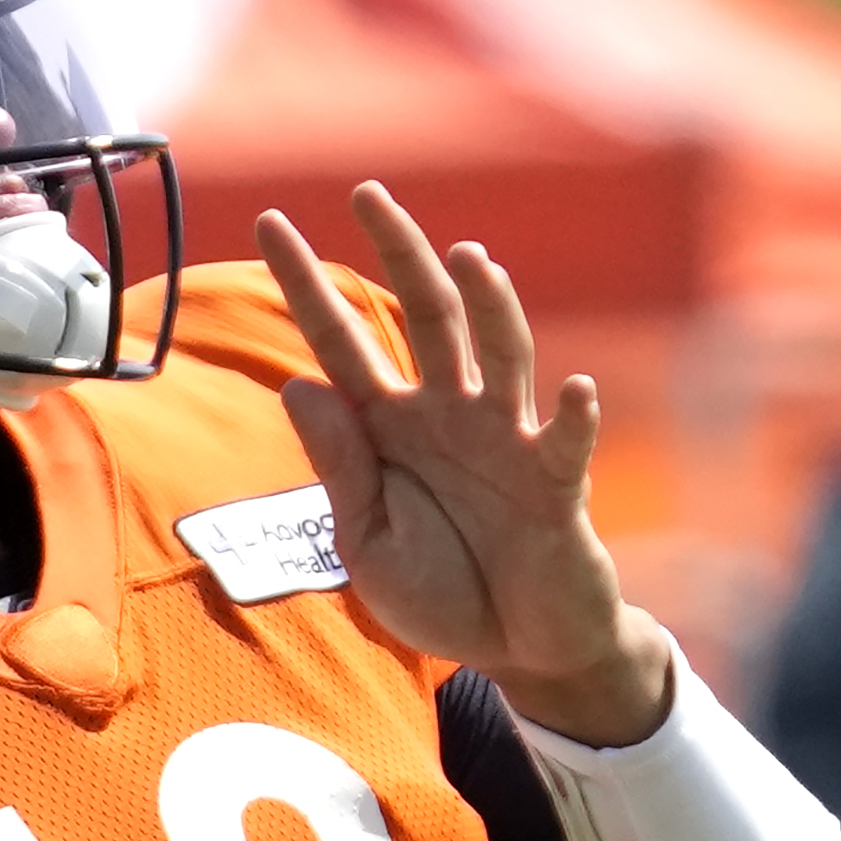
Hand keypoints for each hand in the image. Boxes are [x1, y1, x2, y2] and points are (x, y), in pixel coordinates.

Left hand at [262, 184, 671, 745]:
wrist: (516, 647)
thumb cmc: (439, 590)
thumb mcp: (365, 540)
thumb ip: (340, 465)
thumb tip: (297, 383)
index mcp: (389, 426)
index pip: (340, 342)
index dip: (304, 286)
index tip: (266, 223)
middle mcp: (448, 414)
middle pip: (425, 317)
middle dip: (398, 254)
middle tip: (367, 193)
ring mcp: (506, 440)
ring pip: (500, 355)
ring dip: (487, 307)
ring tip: (465, 258)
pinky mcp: (555, 484)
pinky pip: (565, 444)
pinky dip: (573, 418)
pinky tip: (574, 390)